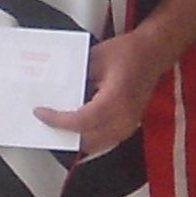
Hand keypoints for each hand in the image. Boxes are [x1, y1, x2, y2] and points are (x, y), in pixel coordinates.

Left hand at [37, 29, 176, 157]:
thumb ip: (76, 77)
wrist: (153, 52)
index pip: (82, 120)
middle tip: (47, 121)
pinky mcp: (130, 125)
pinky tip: (78, 126)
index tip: (42, 113)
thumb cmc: (130, 52)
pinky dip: (90, 137)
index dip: (58, 120)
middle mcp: (124, 116)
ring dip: (77, 138)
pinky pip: (106, 141)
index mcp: (116, 99)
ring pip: (96, 144)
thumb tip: (57, 90)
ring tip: (60, 126)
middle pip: (87, 139)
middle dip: (64, 133)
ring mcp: (129, 124)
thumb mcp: (95, 58)